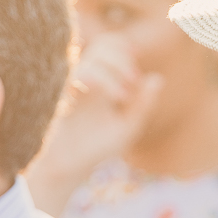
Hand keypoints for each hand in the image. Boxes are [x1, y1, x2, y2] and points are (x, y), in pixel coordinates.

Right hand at [27, 34, 162, 214]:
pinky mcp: (60, 98)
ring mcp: (72, 87)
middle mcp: (85, 79)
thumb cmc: (96, 148)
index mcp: (101, 80)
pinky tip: (108, 95)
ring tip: (123, 95)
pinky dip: (94, 80)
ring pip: (89, 61)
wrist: (70, 169)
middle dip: (120, 59)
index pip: (109, 47)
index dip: (123, 48)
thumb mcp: (127, 127)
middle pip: (100, 48)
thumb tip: (157, 78)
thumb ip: (142, 105)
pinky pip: (73, 78)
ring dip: (110, 73)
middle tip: (132, 79)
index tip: (135, 60)